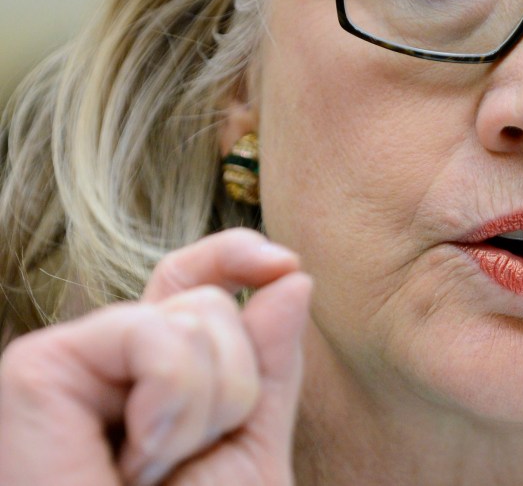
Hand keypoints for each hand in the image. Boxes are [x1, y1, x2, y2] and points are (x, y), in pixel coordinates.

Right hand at [0, 228, 311, 485]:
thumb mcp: (249, 446)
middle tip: (181, 465)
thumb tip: (291, 277)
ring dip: (204, 408)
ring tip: (151, 473)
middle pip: (207, 304)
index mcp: (149, 379)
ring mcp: (67, 363)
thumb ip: (269, 363)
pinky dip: (172, 403)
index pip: (190, 285)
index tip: (282, 263)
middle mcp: (105, 365)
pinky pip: (155, 339)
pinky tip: (131, 460)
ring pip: (191, 318)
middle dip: (234, 387)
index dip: (233, 255)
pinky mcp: (36, 370)